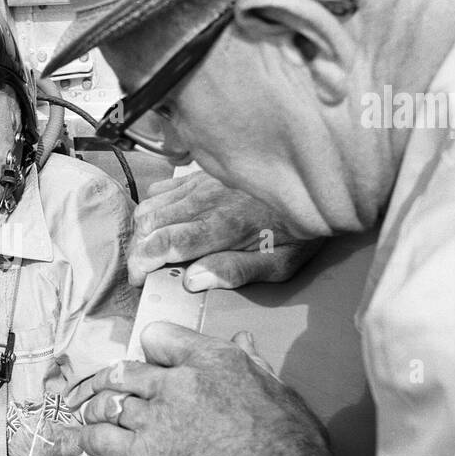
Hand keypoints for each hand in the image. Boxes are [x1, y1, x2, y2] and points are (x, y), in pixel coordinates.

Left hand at [59, 323, 337, 455]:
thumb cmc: (291, 442)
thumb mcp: (278, 387)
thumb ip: (252, 361)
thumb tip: (241, 339)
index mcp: (212, 358)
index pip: (158, 336)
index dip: (152, 349)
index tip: (151, 362)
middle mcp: (178, 382)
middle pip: (125, 370)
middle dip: (113, 379)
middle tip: (107, 388)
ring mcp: (157, 419)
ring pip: (108, 402)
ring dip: (96, 407)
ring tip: (91, 413)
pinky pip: (101, 440)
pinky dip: (87, 438)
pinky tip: (83, 440)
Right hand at [129, 172, 322, 288]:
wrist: (317, 180)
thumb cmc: (300, 228)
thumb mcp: (280, 262)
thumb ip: (236, 272)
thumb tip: (192, 280)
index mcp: (222, 227)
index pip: (164, 243)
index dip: (142, 263)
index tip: (139, 280)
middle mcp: (205, 201)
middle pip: (149, 224)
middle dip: (137, 251)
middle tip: (144, 271)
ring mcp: (201, 184)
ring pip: (150, 205)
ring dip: (142, 231)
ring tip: (151, 250)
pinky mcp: (202, 175)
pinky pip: (162, 188)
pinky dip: (153, 208)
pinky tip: (164, 223)